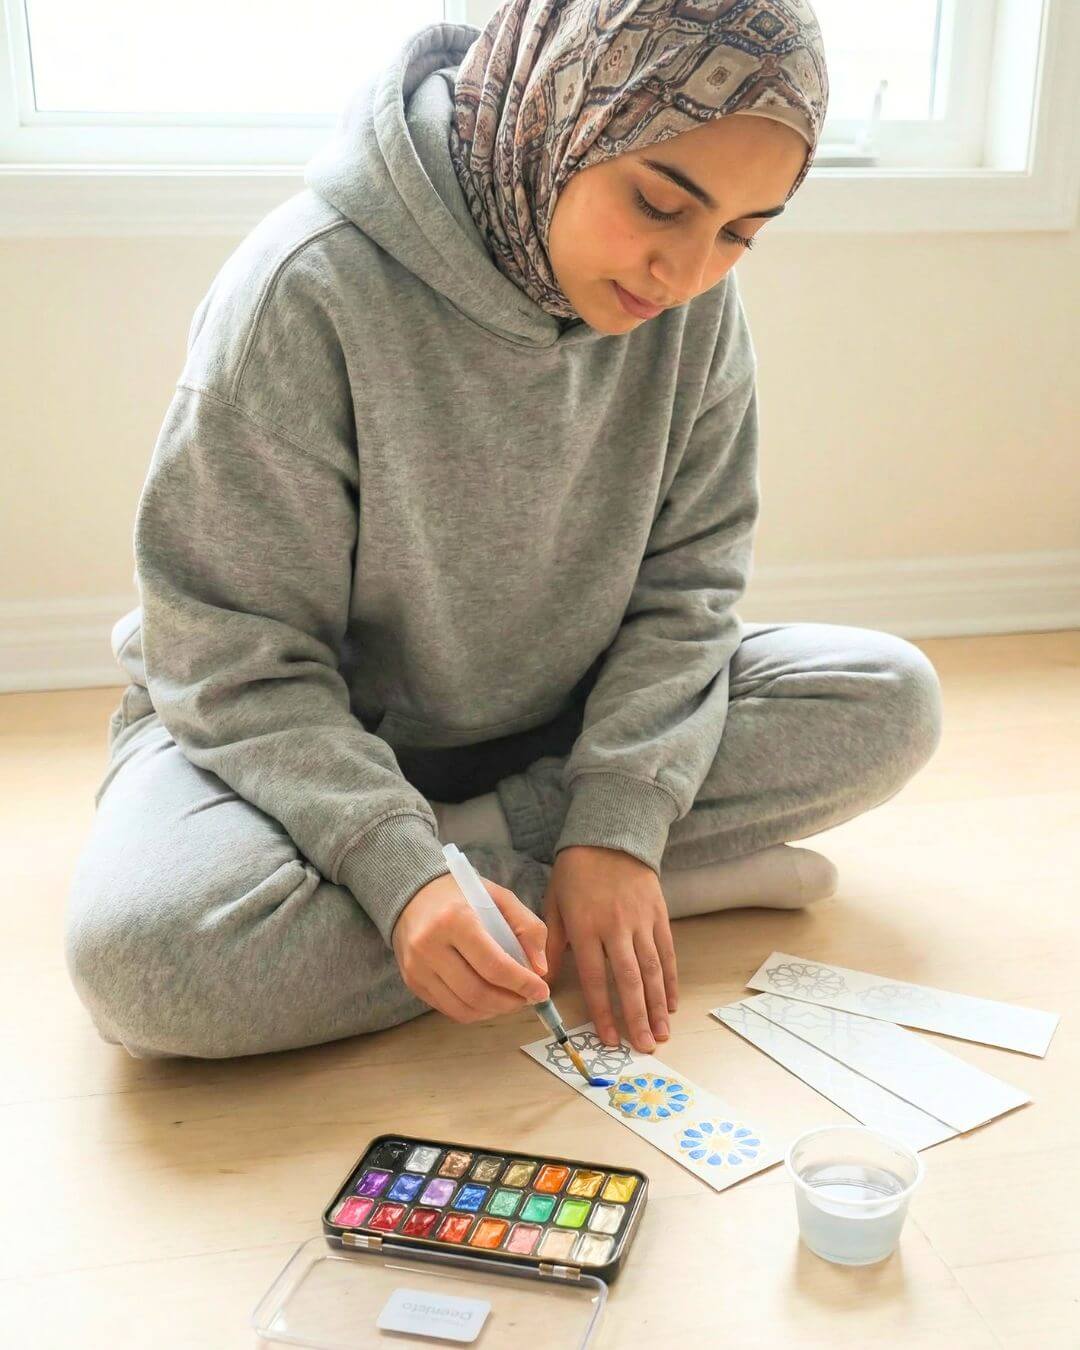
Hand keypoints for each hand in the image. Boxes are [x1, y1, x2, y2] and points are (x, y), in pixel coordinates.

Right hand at [392, 873, 549, 1023]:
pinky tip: (488, 1000)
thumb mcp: (500, 898)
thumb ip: (527, 928)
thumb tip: (540, 969)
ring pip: (463, 1007)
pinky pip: (449, 1009)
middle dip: (510, 1002)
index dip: (522, 984)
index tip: (541, 992)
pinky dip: (475, 1011)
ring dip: (494, 1011)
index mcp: (455, 919)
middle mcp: (430, 945)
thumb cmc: (463, 895)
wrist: (414, 894)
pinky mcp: (412, 981)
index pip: (493, 965)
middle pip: (478, 992)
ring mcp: (417, 966)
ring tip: (510, 1000)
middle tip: (528, 998)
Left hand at [542, 845, 677, 1052]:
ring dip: (658, 1005)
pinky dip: (670, 979)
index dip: (603, 1012)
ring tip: (662, 1034)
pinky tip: (671, 1003)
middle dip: (637, 1017)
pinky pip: (667, 952)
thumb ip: (552, 944)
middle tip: (645, 1047)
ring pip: (652, 970)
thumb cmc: (575, 873)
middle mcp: (615, 927)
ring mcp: (640, 921)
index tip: (610, 1039)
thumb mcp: (554, 904)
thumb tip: (544, 982)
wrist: (609, 837)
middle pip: (629, 980)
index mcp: (586, 927)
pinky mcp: (658, 915)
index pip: (596, 978)